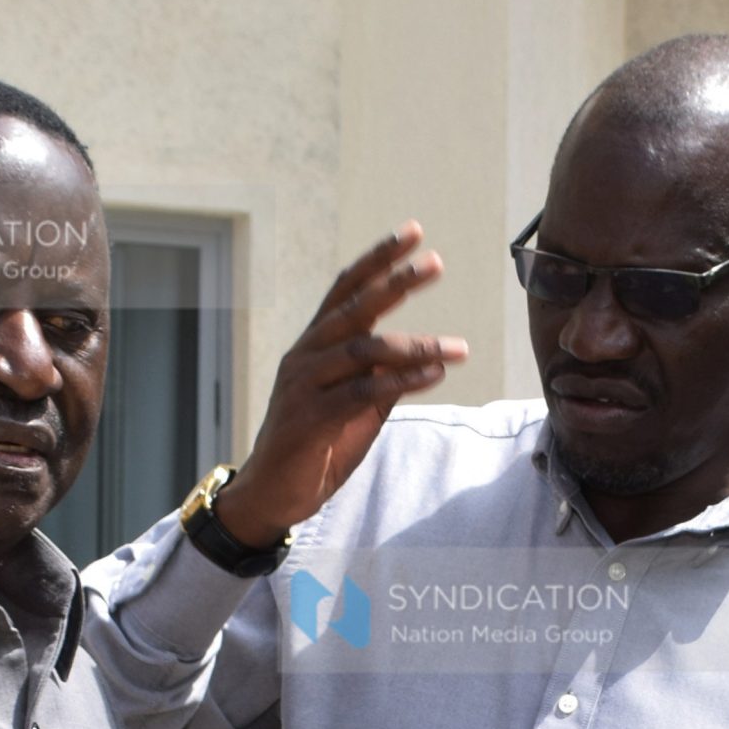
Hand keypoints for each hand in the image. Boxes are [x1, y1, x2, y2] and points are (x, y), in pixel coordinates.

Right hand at [214, 225, 468, 546]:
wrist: (271, 495)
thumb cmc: (314, 449)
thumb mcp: (354, 409)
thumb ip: (379, 380)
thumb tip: (418, 360)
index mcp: (315, 346)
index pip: (347, 290)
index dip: (378, 259)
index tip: (413, 233)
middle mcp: (305, 356)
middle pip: (353, 307)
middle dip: (396, 282)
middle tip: (435, 262)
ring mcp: (303, 385)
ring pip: (362, 350)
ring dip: (415, 346)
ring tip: (457, 347)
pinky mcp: (309, 419)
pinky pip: (361, 392)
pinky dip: (400, 382)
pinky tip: (433, 376)